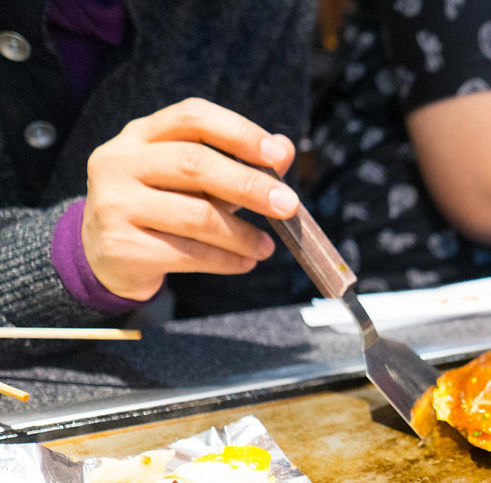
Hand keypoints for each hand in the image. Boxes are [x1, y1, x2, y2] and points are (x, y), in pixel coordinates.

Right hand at [81, 97, 299, 300]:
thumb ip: (238, 162)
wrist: (105, 253)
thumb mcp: (197, 180)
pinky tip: (245, 262)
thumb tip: (286, 148)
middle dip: (249, 185)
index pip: (192, 116)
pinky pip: (188, 253)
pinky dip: (226, 260)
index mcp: (140, 134)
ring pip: (195, 216)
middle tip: (289, 206)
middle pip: (194, 163)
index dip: (238, 131)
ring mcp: (114, 203)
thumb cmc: (161, 206)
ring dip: (242, 235)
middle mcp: (119, 161)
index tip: (277, 155)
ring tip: (267, 247)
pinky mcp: (120, 246)